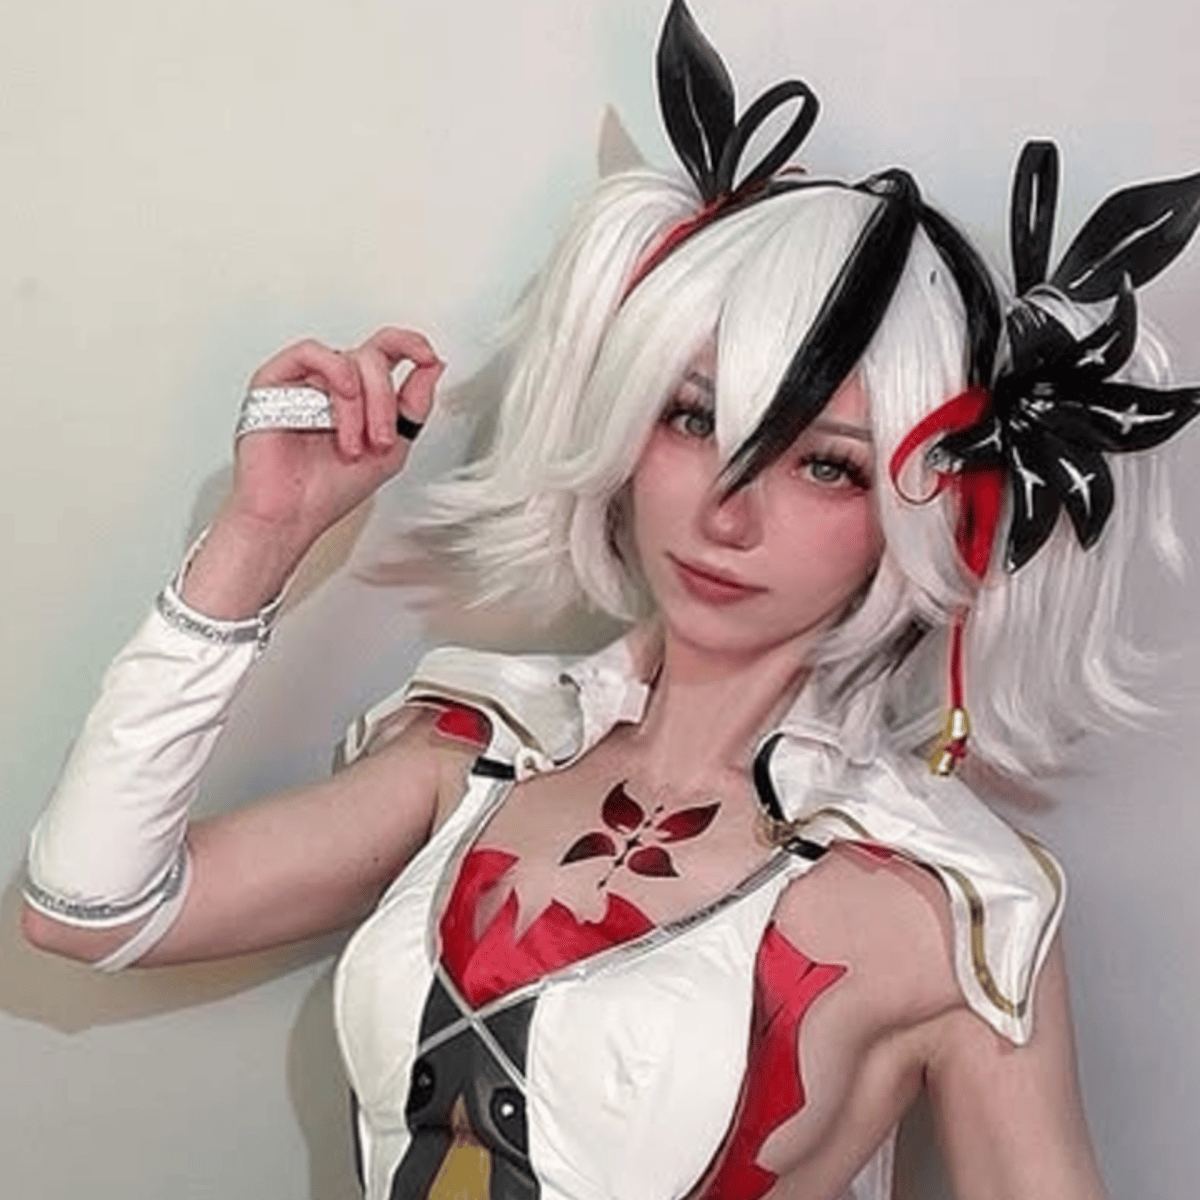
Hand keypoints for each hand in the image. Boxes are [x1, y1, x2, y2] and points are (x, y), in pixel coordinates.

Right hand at [230, 326, 442, 540]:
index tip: (428, 357)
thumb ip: (415, 405)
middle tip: (382, 441)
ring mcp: (305, 380)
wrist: (293, 515)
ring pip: (349, 360)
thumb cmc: (331, 489)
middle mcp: (333, 382)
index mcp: (360, 394)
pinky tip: (340, 399)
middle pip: (374, 358)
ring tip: (353, 446)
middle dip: (386, 402)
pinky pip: (310, 352)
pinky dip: (335, 373)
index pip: (387, 350)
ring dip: (361, 406)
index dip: (411, 344)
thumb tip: (434, 365)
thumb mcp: (393, 448)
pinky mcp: (274, 380)